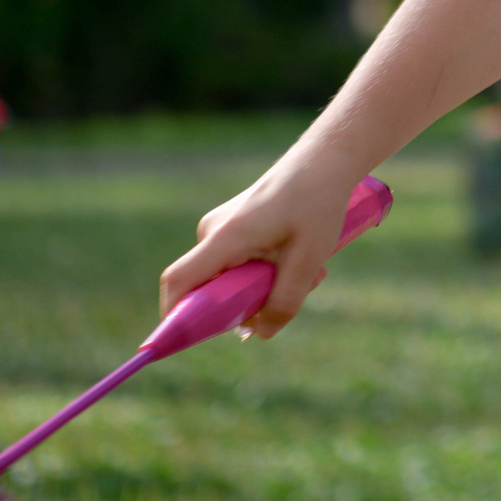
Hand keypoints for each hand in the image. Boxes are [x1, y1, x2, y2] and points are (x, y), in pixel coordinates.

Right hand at [160, 168, 350, 339]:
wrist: (326, 160)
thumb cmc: (317, 204)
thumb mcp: (309, 260)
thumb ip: (285, 301)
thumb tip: (259, 333)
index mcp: (225, 236)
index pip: (179, 281)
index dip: (175, 314)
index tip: (186, 340)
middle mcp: (214, 231)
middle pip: (210, 288)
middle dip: (245, 303)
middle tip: (289, 293)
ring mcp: (222, 227)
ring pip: (231, 277)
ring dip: (264, 285)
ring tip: (307, 268)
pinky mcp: (234, 226)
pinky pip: (239, 263)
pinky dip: (265, 270)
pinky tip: (298, 256)